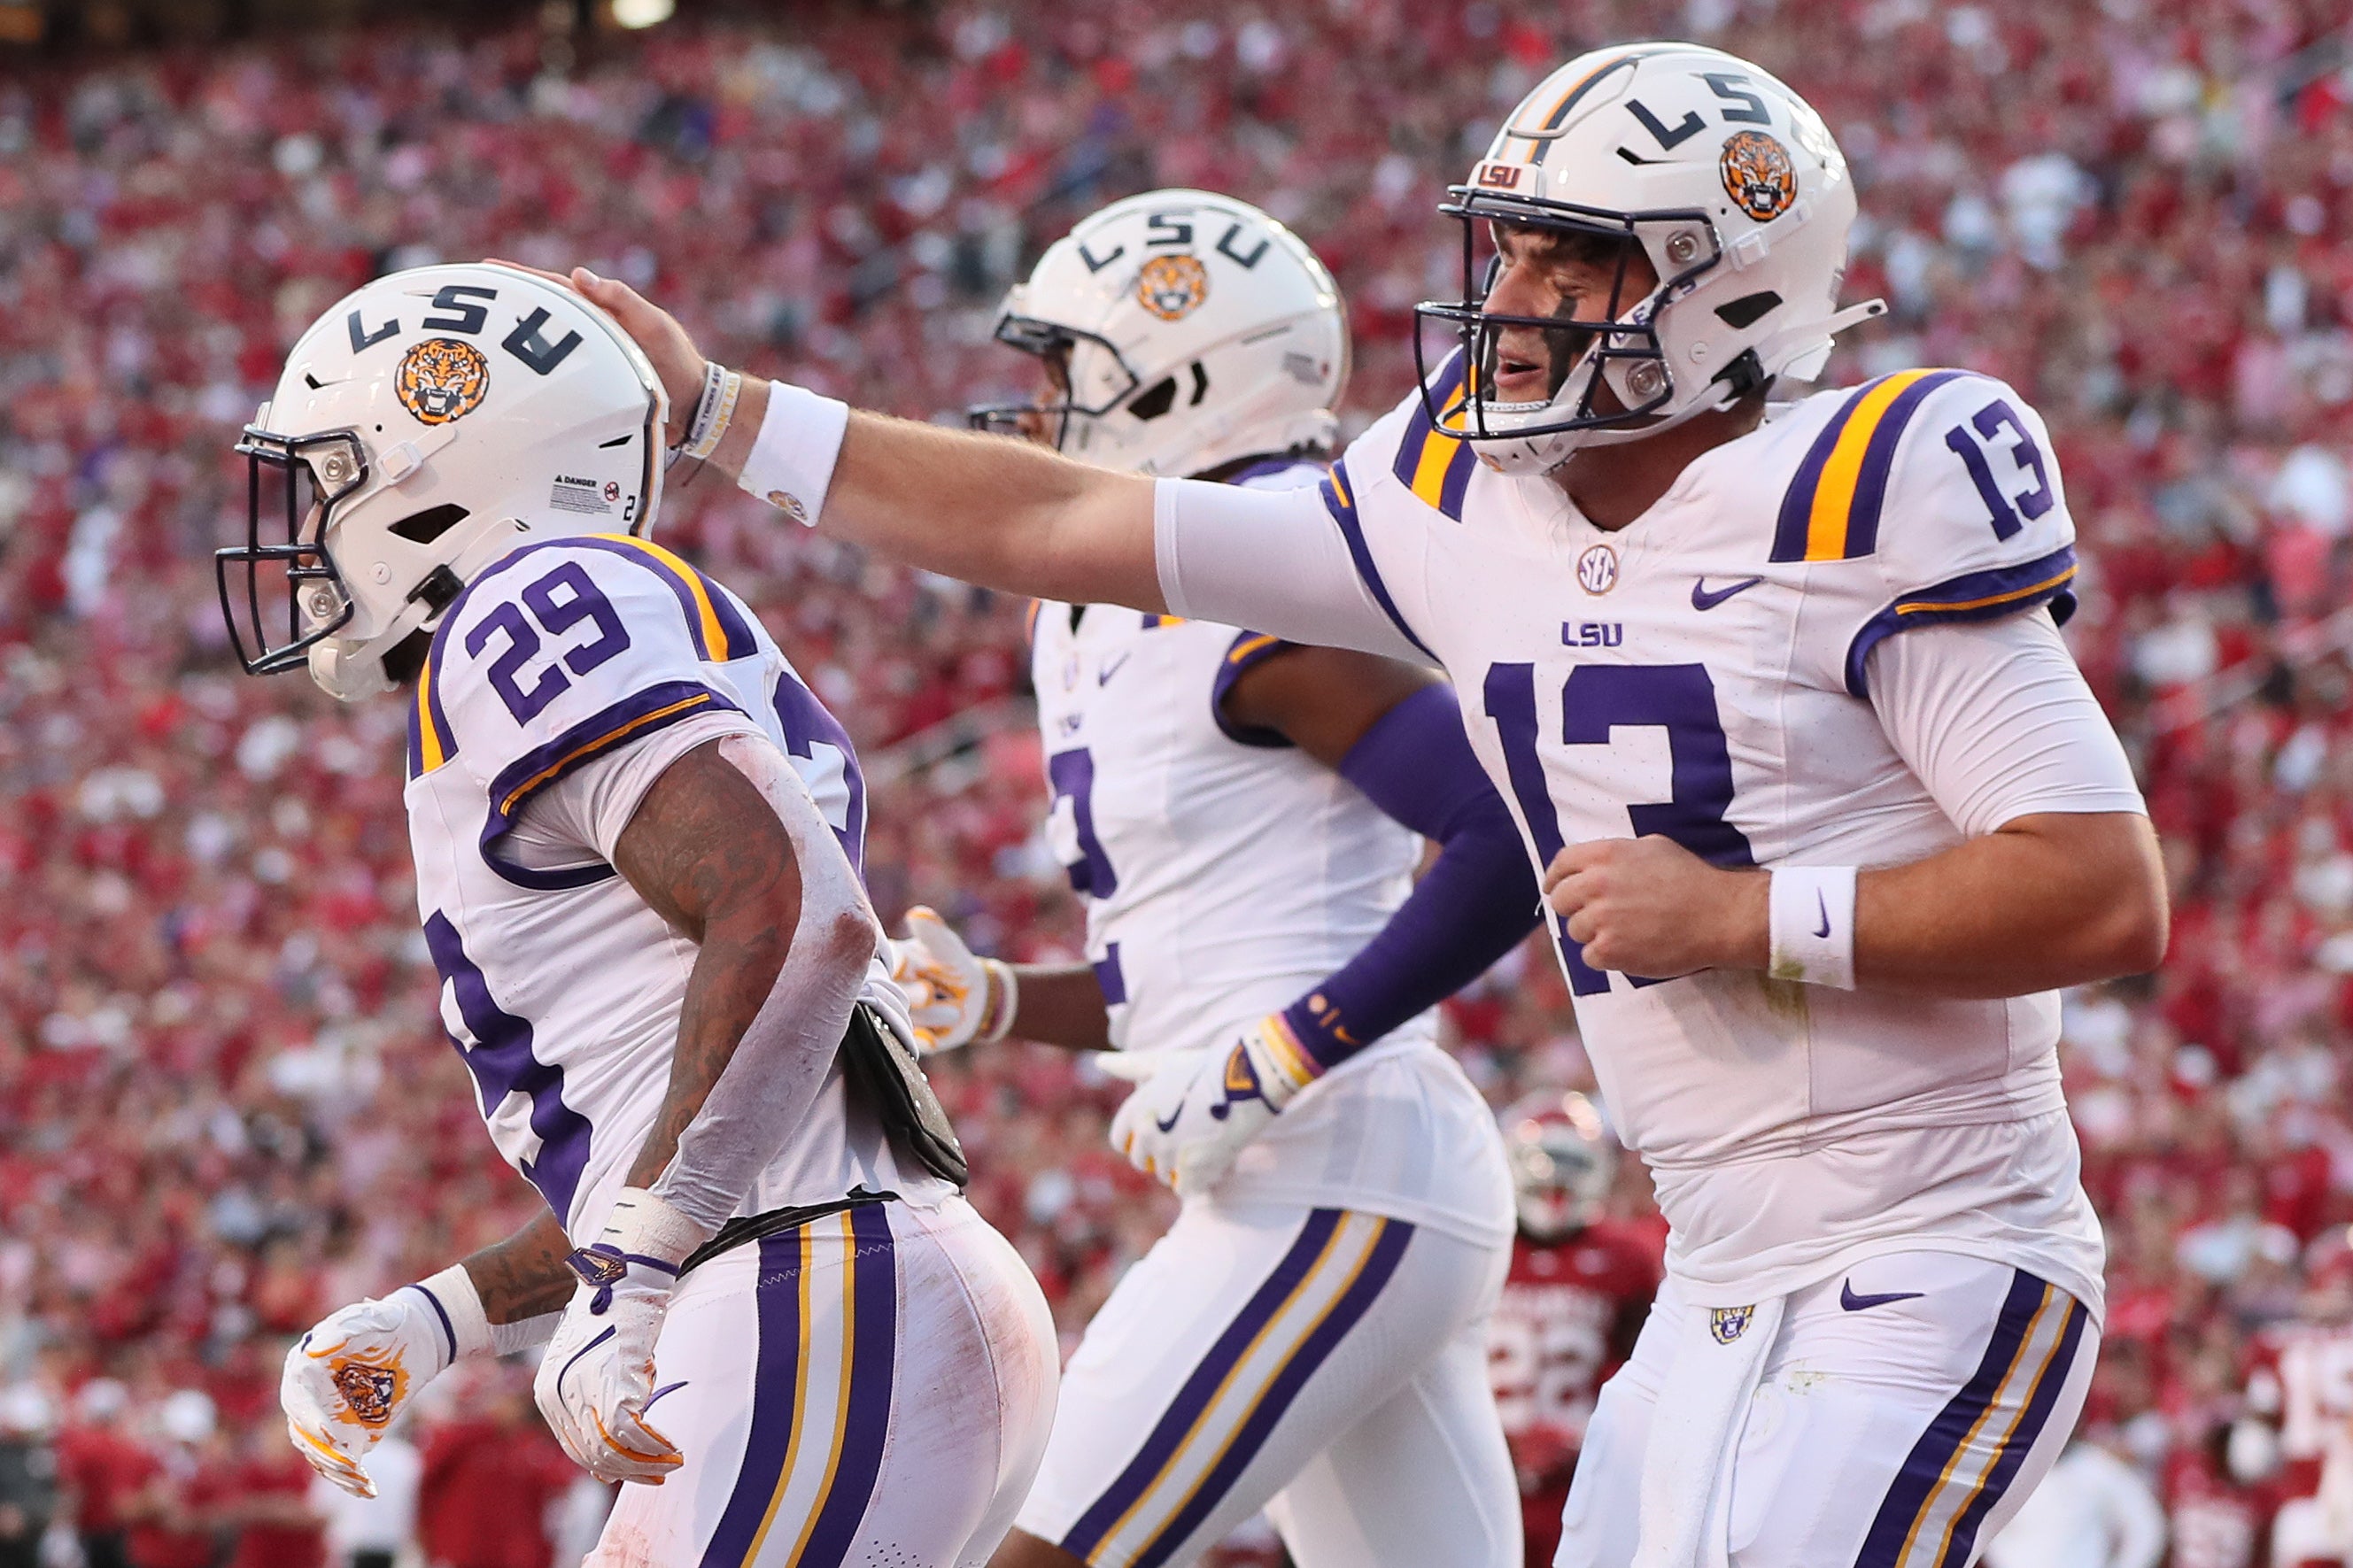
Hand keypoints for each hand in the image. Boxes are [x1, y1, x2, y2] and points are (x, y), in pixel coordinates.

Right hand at [281, 1291, 452, 1497]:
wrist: (413, 1337)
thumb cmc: (387, 1324)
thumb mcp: (370, 1319)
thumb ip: (343, 1330)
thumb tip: (315, 1350)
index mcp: (303, 1366)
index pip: (297, 1397)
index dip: (311, 1416)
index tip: (331, 1431)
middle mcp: (308, 1396)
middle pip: (303, 1431)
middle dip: (323, 1449)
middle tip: (349, 1461)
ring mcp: (325, 1417)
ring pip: (318, 1452)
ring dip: (336, 1470)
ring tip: (360, 1481)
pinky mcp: (345, 1433)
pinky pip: (339, 1461)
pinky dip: (349, 1479)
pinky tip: (367, 1490)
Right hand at [483, 259, 704, 444]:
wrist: (694, 406)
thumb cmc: (678, 361)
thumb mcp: (653, 324)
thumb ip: (620, 300)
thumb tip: (579, 274)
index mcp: (604, 311)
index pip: (557, 288)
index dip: (524, 279)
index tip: (490, 271)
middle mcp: (593, 331)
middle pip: (544, 312)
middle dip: (510, 303)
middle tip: (471, 297)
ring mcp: (591, 357)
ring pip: (544, 342)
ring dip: (514, 336)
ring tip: (481, 334)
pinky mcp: (592, 383)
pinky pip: (555, 372)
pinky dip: (533, 370)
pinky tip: (511, 377)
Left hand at [532, 1190, 699, 1485]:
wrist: (623, 1272)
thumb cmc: (612, 1307)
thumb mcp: (591, 1357)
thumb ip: (595, 1392)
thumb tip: (617, 1428)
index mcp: (547, 1390)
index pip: (574, 1446)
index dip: (607, 1464)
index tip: (633, 1469)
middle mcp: (559, 1395)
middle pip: (593, 1456)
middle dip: (630, 1471)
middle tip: (660, 1473)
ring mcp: (585, 1389)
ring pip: (612, 1452)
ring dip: (646, 1463)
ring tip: (672, 1462)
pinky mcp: (614, 1381)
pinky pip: (633, 1434)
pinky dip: (655, 1446)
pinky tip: (672, 1447)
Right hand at [888, 905, 1014, 1051]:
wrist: (977, 997)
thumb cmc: (956, 965)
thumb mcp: (949, 949)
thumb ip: (933, 935)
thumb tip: (918, 914)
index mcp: (891, 961)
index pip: (882, 963)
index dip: (891, 966)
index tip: (904, 966)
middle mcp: (887, 988)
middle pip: (890, 993)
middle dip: (911, 994)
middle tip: (929, 992)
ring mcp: (896, 1014)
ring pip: (904, 1018)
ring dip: (930, 1016)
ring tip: (956, 1012)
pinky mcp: (910, 1038)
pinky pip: (911, 1043)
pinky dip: (921, 1043)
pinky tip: (931, 1041)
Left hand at [1102, 1016, 1319, 1195]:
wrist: (1244, 1081)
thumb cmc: (1203, 1068)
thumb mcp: (1162, 1062)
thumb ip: (1129, 1066)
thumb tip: (1100, 1061)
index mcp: (1135, 1111)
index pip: (1119, 1141)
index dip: (1136, 1139)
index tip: (1157, 1132)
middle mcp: (1147, 1136)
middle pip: (1142, 1162)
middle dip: (1159, 1153)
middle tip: (1183, 1139)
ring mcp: (1169, 1155)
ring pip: (1165, 1176)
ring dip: (1180, 1167)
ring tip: (1200, 1147)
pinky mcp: (1193, 1170)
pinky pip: (1186, 1189)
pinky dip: (1198, 1181)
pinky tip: (1211, 1165)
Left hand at [1542, 836, 1767, 978]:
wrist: (1719, 915)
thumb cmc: (1691, 880)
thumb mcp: (1652, 847)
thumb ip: (1615, 855)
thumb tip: (1590, 866)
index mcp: (1605, 854)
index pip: (1561, 864)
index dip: (1555, 878)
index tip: (1553, 888)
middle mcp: (1597, 884)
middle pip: (1561, 900)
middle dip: (1574, 908)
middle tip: (1595, 915)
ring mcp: (1601, 918)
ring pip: (1575, 931)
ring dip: (1594, 933)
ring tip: (1626, 931)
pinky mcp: (1609, 950)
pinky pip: (1589, 956)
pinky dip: (1605, 956)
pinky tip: (1630, 948)